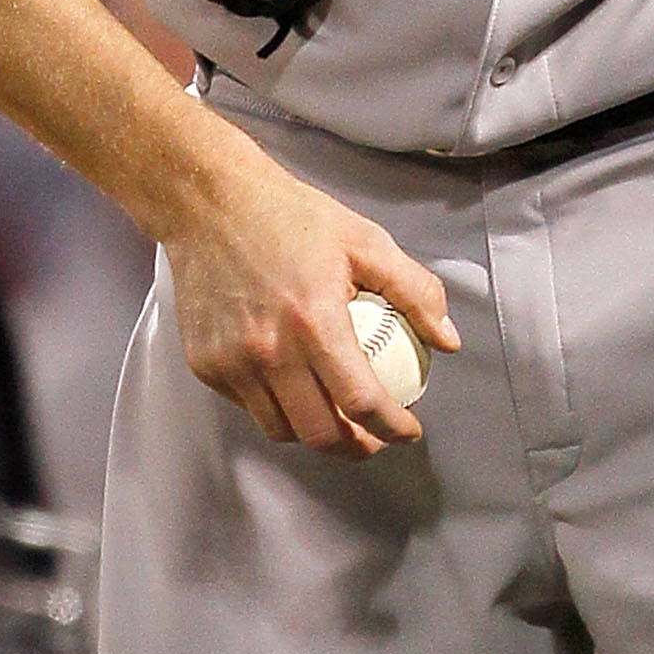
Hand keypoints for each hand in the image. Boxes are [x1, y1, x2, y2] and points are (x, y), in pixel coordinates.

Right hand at [159, 139, 459, 457]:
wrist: (211, 205)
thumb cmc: (293, 218)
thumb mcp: (367, 242)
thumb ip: (414, 292)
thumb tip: (448, 340)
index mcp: (314, 321)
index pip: (361, 401)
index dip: (392, 427)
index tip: (409, 431)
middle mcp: (269, 351)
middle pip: (319, 432)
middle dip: (356, 448)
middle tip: (376, 438)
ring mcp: (232, 364)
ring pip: (280, 429)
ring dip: (316, 435)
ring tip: (340, 421)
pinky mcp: (206, 366)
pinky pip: (250, 407)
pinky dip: (279, 409)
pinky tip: (299, 390)